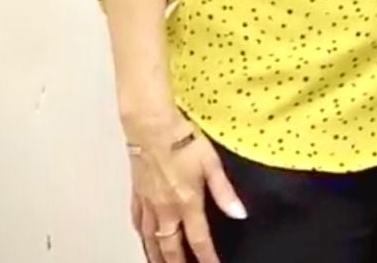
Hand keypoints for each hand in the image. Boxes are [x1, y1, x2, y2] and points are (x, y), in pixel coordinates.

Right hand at [124, 115, 243, 262]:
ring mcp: (149, 203)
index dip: (206, 257)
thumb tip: (240, 214)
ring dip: (156, 255)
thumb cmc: (182, 140)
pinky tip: (144, 238)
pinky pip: (137, 221)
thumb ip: (225, 192)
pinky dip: (141, 234)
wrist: (151, 126)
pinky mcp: (137, 193)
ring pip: (150, 238)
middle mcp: (166, 209)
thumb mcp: (212, 164)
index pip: (198, 239)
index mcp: (187, 203)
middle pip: (170, 246)